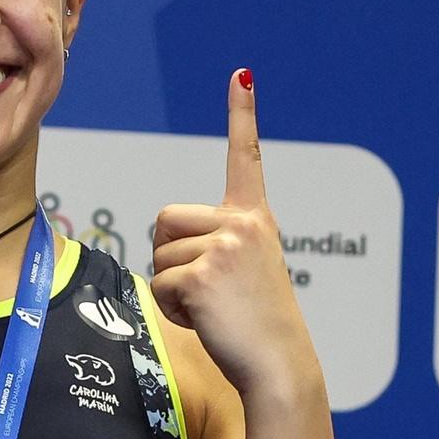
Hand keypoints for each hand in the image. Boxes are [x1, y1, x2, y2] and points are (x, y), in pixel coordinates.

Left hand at [150, 69, 318, 398]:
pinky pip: (161, 284)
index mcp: (254, 218)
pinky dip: (173, 309)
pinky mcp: (205, 272)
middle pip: (165, 220)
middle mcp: (242, 223)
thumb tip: (168, 248)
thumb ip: (213, 247)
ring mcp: (225, 245)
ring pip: (159, 255)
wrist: (278, 365)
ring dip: (172, 287)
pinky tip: (205, 320)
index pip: (247, 157)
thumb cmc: (256, 327)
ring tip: (211, 307)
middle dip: (169, 257)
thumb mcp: (243, 272)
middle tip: (206, 290)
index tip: (241, 74)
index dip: (242, 114)